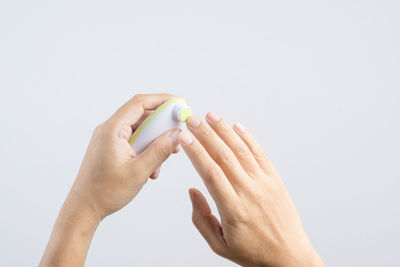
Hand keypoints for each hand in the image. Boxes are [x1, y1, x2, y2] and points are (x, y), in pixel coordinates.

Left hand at [40, 93, 180, 266]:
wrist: (85, 208)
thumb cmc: (106, 192)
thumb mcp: (139, 172)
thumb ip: (160, 151)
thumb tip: (177, 135)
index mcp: (112, 130)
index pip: (139, 104)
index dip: (162, 99)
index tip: (180, 102)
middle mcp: (109, 130)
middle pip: (141, 115)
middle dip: (162, 122)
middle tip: (179, 130)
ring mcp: (110, 139)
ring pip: (140, 129)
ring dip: (156, 139)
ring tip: (168, 154)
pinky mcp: (112, 148)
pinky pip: (134, 140)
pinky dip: (147, 148)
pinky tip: (153, 167)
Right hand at [178, 112, 323, 266]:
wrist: (289, 256)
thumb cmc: (254, 252)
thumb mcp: (219, 244)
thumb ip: (201, 218)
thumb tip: (192, 191)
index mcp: (233, 209)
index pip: (210, 173)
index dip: (195, 152)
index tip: (184, 138)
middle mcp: (250, 192)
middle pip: (224, 155)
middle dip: (205, 134)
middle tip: (192, 120)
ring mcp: (265, 184)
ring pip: (241, 150)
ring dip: (224, 130)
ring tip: (211, 116)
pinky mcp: (275, 180)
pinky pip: (260, 154)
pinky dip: (248, 138)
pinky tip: (237, 127)